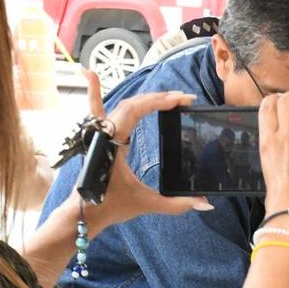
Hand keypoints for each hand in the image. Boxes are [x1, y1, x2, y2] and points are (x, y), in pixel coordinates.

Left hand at [82, 70, 209, 233]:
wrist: (83, 214)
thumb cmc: (110, 206)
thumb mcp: (146, 204)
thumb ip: (176, 204)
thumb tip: (205, 203)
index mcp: (112, 143)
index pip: (137, 110)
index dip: (161, 101)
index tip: (182, 100)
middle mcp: (103, 133)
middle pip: (132, 104)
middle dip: (160, 98)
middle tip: (184, 98)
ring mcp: (99, 134)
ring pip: (121, 105)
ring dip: (144, 97)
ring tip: (167, 95)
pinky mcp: (99, 138)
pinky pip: (97, 110)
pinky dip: (95, 92)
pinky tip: (90, 73)